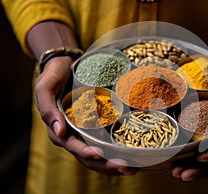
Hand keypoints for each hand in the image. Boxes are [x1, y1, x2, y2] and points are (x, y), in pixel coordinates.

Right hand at [34, 56, 137, 175]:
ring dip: (114, 165)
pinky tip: (130, 158)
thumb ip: (48, 107)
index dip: (85, 152)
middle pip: (88, 157)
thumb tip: (60, 131)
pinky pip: (104, 145)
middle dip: (106, 165)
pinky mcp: (94, 128)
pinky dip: (115, 153)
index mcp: (59, 130)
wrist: (65, 67)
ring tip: (132, 169)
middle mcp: (72, 136)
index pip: (72, 146)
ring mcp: (84, 133)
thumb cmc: (53, 76)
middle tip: (126, 169)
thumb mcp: (45, 87)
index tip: (99, 154)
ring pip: (98, 156)